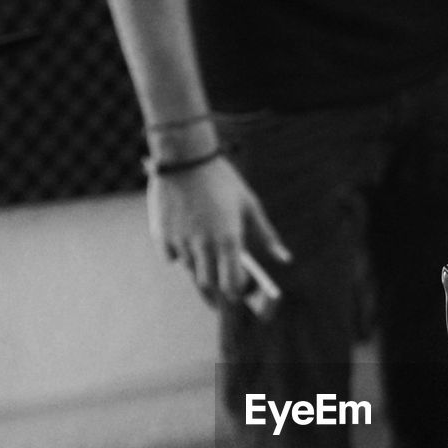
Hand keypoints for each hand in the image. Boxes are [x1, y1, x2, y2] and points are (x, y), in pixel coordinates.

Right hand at [149, 157, 291, 308]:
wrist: (185, 157)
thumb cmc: (223, 181)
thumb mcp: (250, 205)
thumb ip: (267, 236)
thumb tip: (285, 259)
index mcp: (229, 240)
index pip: (232, 285)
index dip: (236, 291)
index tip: (239, 287)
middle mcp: (204, 245)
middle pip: (209, 285)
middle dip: (217, 287)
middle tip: (221, 280)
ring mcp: (181, 241)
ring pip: (190, 271)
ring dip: (200, 269)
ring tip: (206, 252)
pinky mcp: (161, 235)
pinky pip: (172, 258)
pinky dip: (179, 256)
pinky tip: (186, 240)